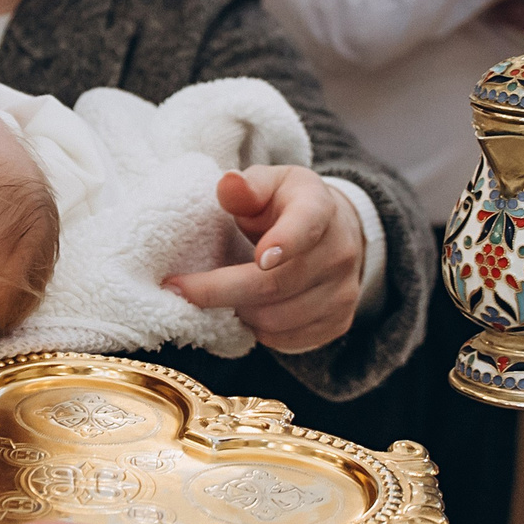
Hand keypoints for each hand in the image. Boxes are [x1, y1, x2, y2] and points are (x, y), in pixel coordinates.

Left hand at [166, 166, 362, 353]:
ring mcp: (343, 291)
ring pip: (278, 319)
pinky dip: (259, 330)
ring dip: (239, 312)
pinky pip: (287, 340)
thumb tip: (228, 183)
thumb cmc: (287, 206)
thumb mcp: (268, 184)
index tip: (258, 257)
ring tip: (223, 296)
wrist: (335, 233)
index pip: (306, 225)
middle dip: (220, 291)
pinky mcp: (339, 322)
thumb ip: (246, 187)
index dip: (285, 242)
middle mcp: (340, 251)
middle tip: (180, 290)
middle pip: (276, 284)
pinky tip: (250, 310)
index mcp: (319, 207)